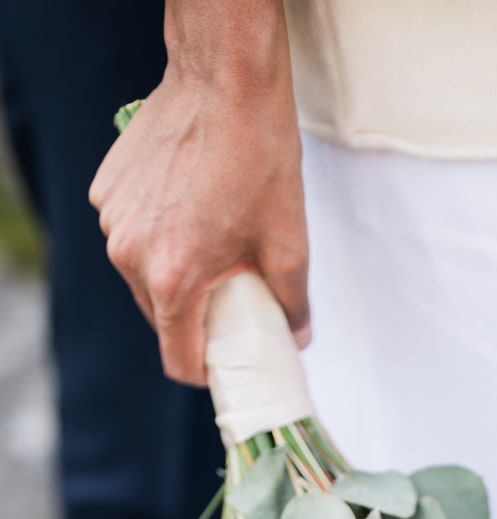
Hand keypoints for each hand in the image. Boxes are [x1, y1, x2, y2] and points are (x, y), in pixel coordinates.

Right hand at [89, 9, 308, 386]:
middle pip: (160, 318)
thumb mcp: (289, 245)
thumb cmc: (258, 158)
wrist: (225, 81)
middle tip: (230, 300)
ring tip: (211, 244)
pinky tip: (188, 206)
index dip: (207, 370)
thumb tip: (298, 337)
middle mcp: (132, 256)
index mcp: (174, 280)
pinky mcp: (107, 191)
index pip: (179, 359)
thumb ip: (291, 305)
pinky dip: (157, 234)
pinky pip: (131, 234)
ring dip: (174, 274)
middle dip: (194, 318)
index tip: (226, 363)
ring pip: (143, 276)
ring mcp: (114, 221)